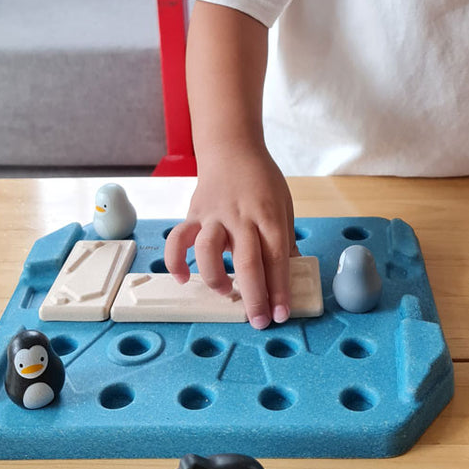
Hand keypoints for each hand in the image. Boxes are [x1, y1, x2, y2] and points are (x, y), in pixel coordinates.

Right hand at [163, 146, 298, 328]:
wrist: (231, 148)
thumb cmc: (261, 180)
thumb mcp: (284, 206)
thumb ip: (285, 241)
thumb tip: (292, 275)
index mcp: (269, 216)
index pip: (276, 258)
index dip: (279, 289)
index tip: (280, 314)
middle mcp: (242, 217)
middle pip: (247, 260)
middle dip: (254, 295)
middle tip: (258, 320)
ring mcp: (215, 215)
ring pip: (209, 250)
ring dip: (216, 277)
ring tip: (226, 292)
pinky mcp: (193, 214)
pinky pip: (178, 239)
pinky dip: (176, 260)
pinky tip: (183, 277)